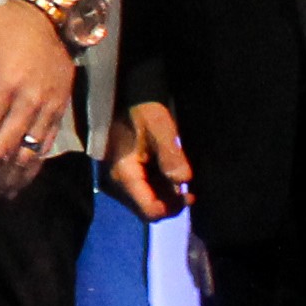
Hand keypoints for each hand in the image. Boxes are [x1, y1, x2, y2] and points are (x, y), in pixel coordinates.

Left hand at [0, 2, 76, 203]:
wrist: (55, 17)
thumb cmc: (8, 25)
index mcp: (5, 84)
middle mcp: (28, 103)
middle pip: (1, 151)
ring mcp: (46, 111)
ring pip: (25, 158)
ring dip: (4, 184)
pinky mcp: (58, 114)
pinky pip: (42, 151)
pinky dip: (27, 173)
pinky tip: (13, 187)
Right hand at [110, 97, 196, 223]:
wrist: (121, 95)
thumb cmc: (140, 109)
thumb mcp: (160, 127)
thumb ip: (172, 155)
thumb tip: (184, 181)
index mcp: (124, 174)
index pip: (149, 210)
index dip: (172, 207)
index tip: (190, 194)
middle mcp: (116, 184)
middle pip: (146, 210)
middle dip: (170, 204)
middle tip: (190, 191)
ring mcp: (116, 180)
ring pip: (144, 202)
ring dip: (165, 196)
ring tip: (181, 181)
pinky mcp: (120, 174)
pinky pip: (141, 191)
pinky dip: (157, 188)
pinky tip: (168, 174)